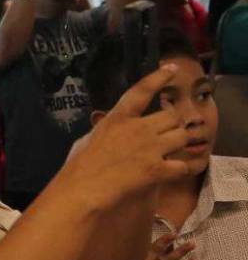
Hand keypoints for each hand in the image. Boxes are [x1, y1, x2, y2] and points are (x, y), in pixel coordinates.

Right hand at [58, 65, 201, 212]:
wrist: (82, 191)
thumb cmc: (77, 167)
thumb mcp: (86, 139)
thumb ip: (104, 130)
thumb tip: (106, 126)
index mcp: (118, 118)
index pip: (142, 91)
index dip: (158, 78)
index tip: (170, 69)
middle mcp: (138, 129)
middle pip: (172, 116)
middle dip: (172, 124)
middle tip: (166, 133)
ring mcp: (150, 149)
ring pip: (182, 136)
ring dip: (178, 143)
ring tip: (171, 151)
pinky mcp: (157, 170)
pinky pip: (182, 165)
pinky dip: (179, 168)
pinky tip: (171, 172)